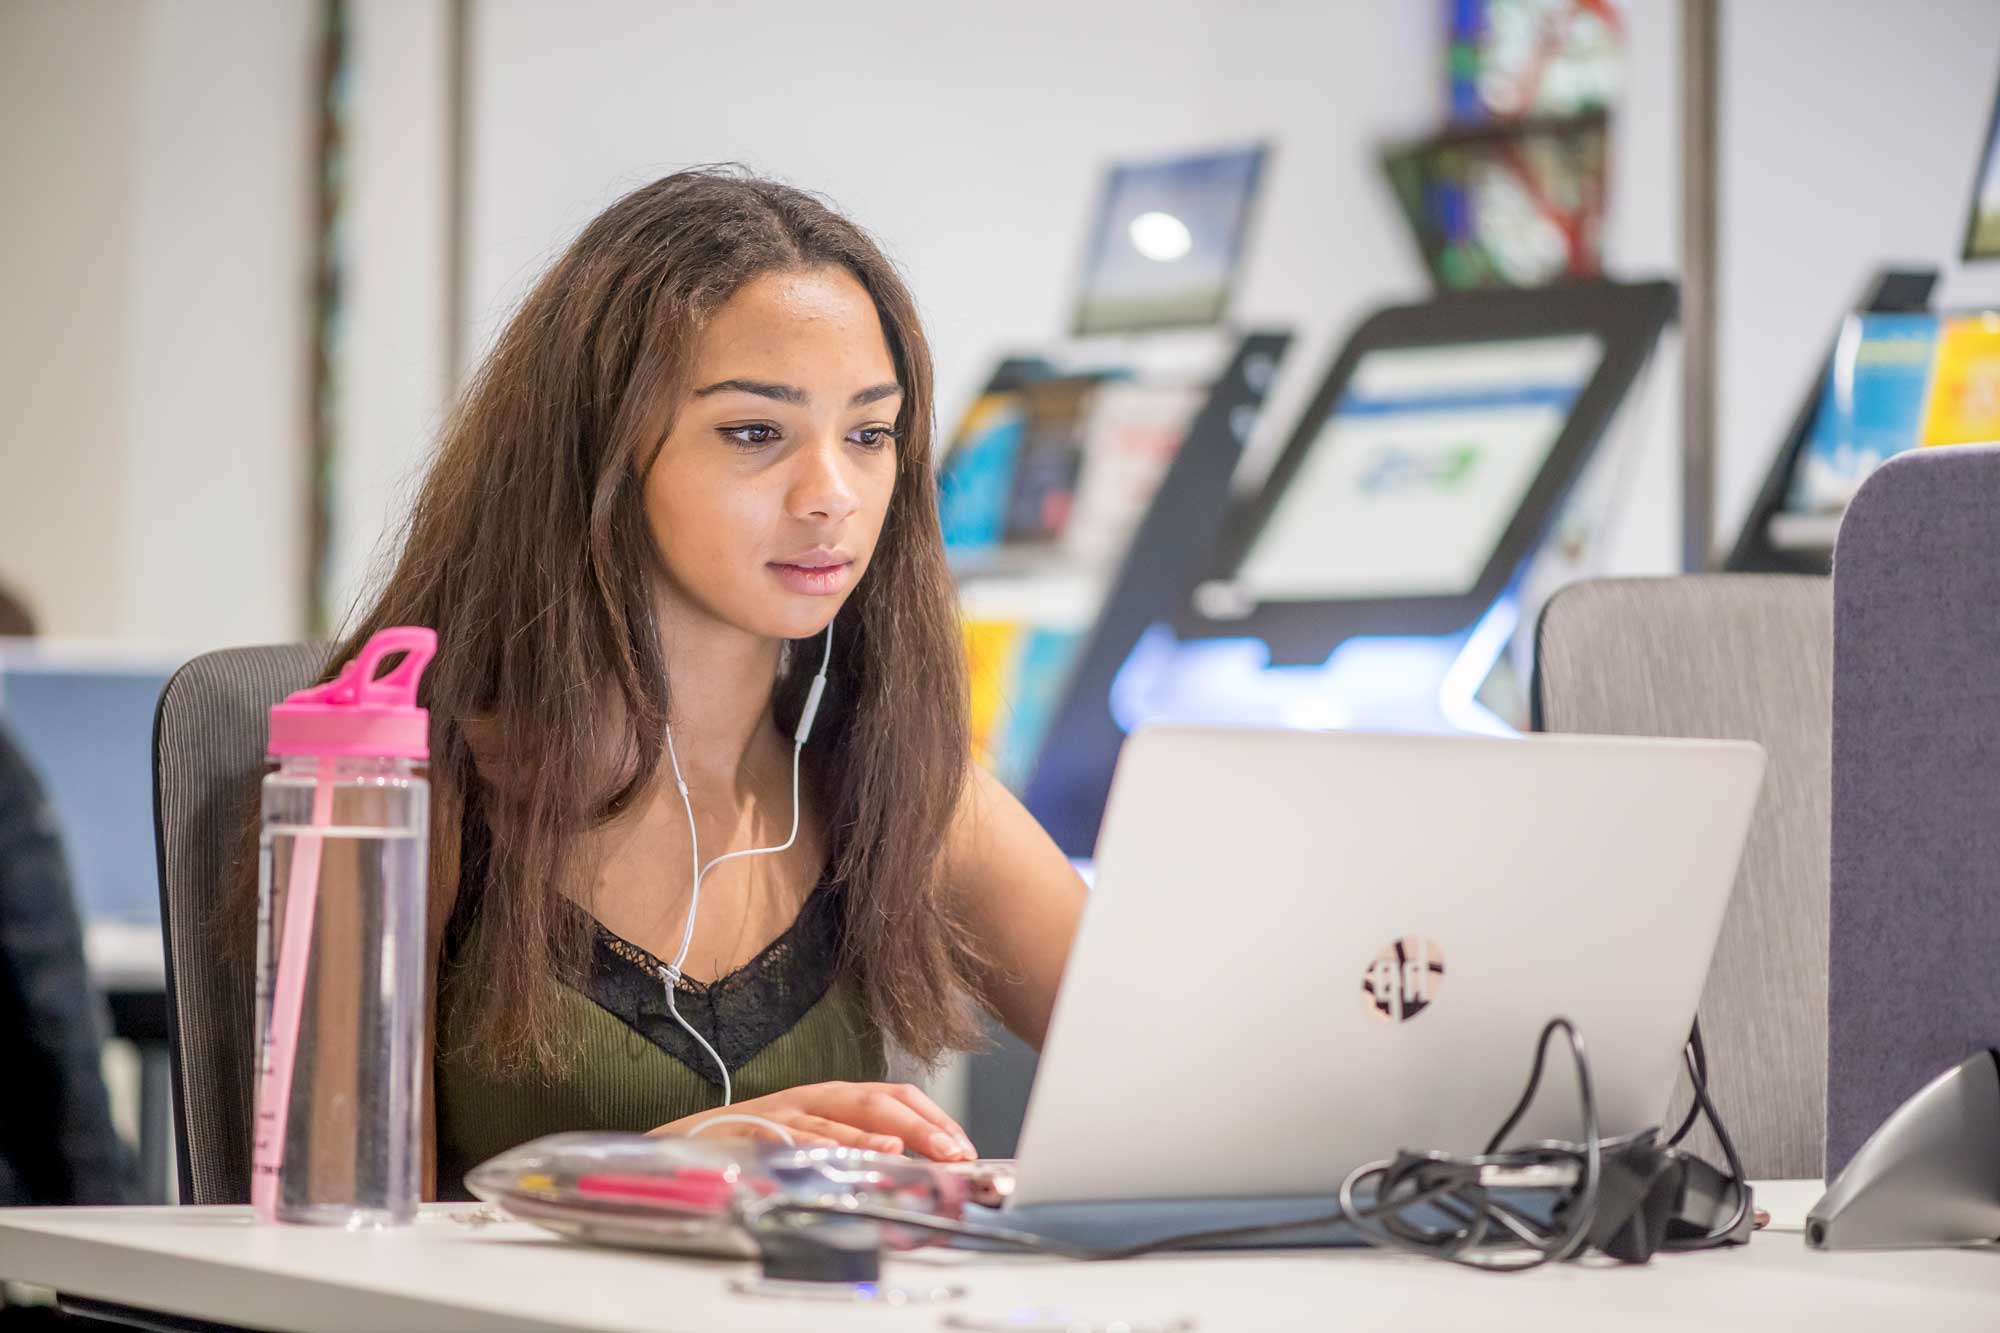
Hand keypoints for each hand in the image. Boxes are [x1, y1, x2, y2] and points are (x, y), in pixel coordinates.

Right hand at [651, 1081, 976, 1160]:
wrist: (683, 1141)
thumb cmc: (755, 1143)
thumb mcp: (814, 1139)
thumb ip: (855, 1146)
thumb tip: (912, 1167)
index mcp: (833, 1097)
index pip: (894, 1095)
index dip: (933, 1116)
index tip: (963, 1147)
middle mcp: (815, 1097)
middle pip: (877, 1101)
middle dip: (922, 1125)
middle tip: (954, 1152)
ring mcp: (786, 1112)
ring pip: (841, 1115)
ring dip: (881, 1135)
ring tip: (913, 1149)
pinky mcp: (758, 1130)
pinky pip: (797, 1136)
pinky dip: (826, 1145)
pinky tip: (850, 1157)